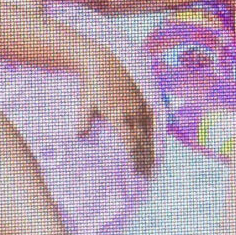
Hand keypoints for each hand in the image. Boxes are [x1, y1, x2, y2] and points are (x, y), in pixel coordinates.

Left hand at [78, 58, 154, 176]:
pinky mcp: (142, 97)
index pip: (130, 143)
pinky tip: (156, 137)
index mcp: (118, 116)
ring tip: (155, 161)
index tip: (138, 171)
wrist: (102, 61)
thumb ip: (83, 121)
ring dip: (152, 146)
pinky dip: (154, 129)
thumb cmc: (91, 84)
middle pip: (143, 140)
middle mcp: (132, 112)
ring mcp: (139, 104)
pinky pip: (151, 117)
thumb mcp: (85, 104)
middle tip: (149, 174)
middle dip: (146, 158)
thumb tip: (79, 136)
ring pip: (149, 130)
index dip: (135, 159)